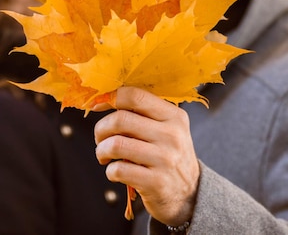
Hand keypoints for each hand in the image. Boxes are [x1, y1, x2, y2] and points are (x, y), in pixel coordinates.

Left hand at [94, 87, 199, 225]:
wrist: (188, 193)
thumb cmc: (167, 154)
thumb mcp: (166, 128)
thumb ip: (142, 113)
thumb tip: (103, 99)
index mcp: (174, 116)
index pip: (135, 95)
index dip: (110, 98)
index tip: (99, 106)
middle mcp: (172, 135)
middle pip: (120, 119)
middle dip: (101, 129)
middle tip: (100, 138)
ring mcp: (165, 159)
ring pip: (115, 144)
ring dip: (101, 150)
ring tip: (104, 155)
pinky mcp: (156, 182)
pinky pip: (118, 170)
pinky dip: (110, 171)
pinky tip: (116, 172)